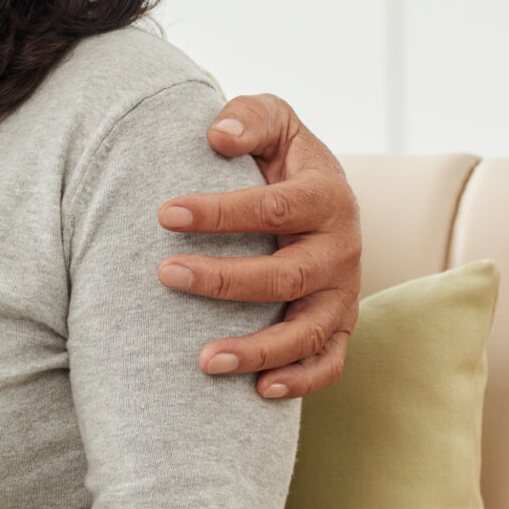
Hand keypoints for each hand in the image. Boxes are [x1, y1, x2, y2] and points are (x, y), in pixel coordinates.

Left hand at [157, 92, 362, 399]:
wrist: (318, 197)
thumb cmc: (281, 158)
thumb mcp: (274, 121)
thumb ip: (250, 117)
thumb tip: (217, 135)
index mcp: (327, 195)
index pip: (273, 207)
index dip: (219, 212)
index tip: (165, 214)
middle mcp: (342, 249)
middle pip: (286, 274)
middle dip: (224, 280)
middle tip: (167, 274)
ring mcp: (343, 293)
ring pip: (307, 332)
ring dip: (257, 349)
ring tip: (204, 360)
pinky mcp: (340, 326)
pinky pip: (328, 363)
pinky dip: (300, 382)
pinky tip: (258, 390)